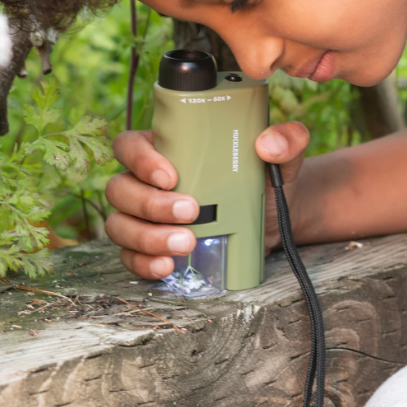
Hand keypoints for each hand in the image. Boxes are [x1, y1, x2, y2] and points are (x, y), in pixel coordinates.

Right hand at [105, 121, 310, 278]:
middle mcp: (145, 181)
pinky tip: (167, 266)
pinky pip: (129, 256)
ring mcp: (143, 216)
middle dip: (151, 205)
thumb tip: (269, 144)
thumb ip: (287, 140)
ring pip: (119, 224)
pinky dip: (143, 263)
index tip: (170, 176)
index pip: (129, 145)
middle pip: (120, 189)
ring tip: (186, 244)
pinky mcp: (150, 247)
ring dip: (147, 237)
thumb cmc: (264, 179)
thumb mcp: (281, 157)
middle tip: (192, 213)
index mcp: (165, 147)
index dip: (140, 159)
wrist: (271, 219)